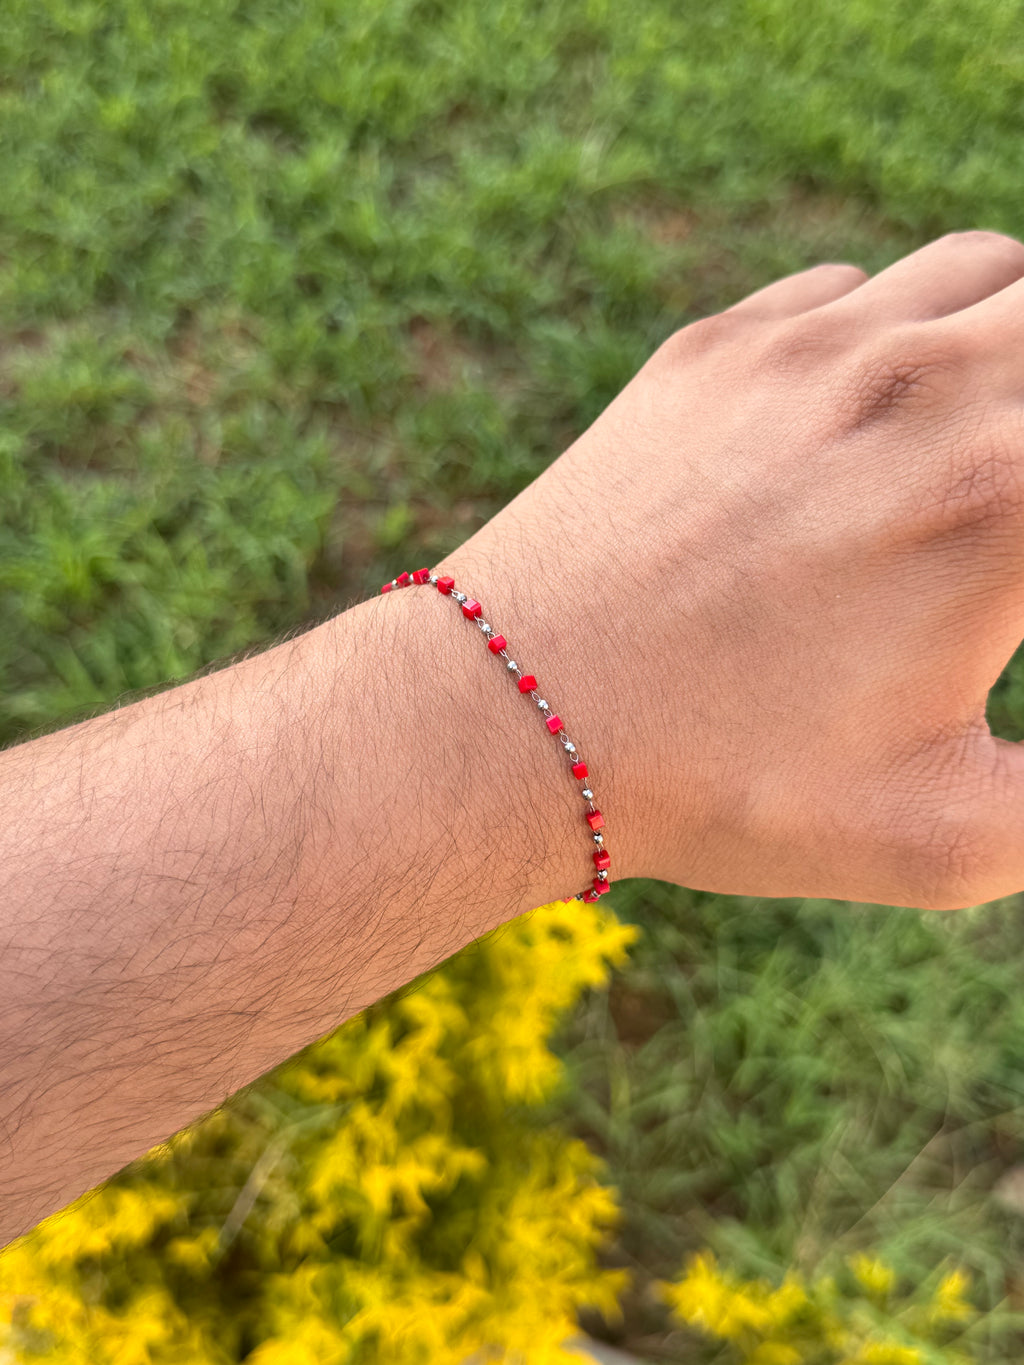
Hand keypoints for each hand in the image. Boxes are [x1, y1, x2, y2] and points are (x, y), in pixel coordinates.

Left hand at [440, 231, 1023, 909]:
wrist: (515, 716)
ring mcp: (807, 349)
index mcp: (1005, 496)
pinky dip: (890, 328)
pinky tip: (863, 413)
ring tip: (988, 422)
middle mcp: (918, 384)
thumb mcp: (938, 837)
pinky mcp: (714, 348)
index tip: (1011, 580)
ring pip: (981, 270)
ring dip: (1008, 332)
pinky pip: (847, 290)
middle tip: (1011, 496)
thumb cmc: (723, 783)